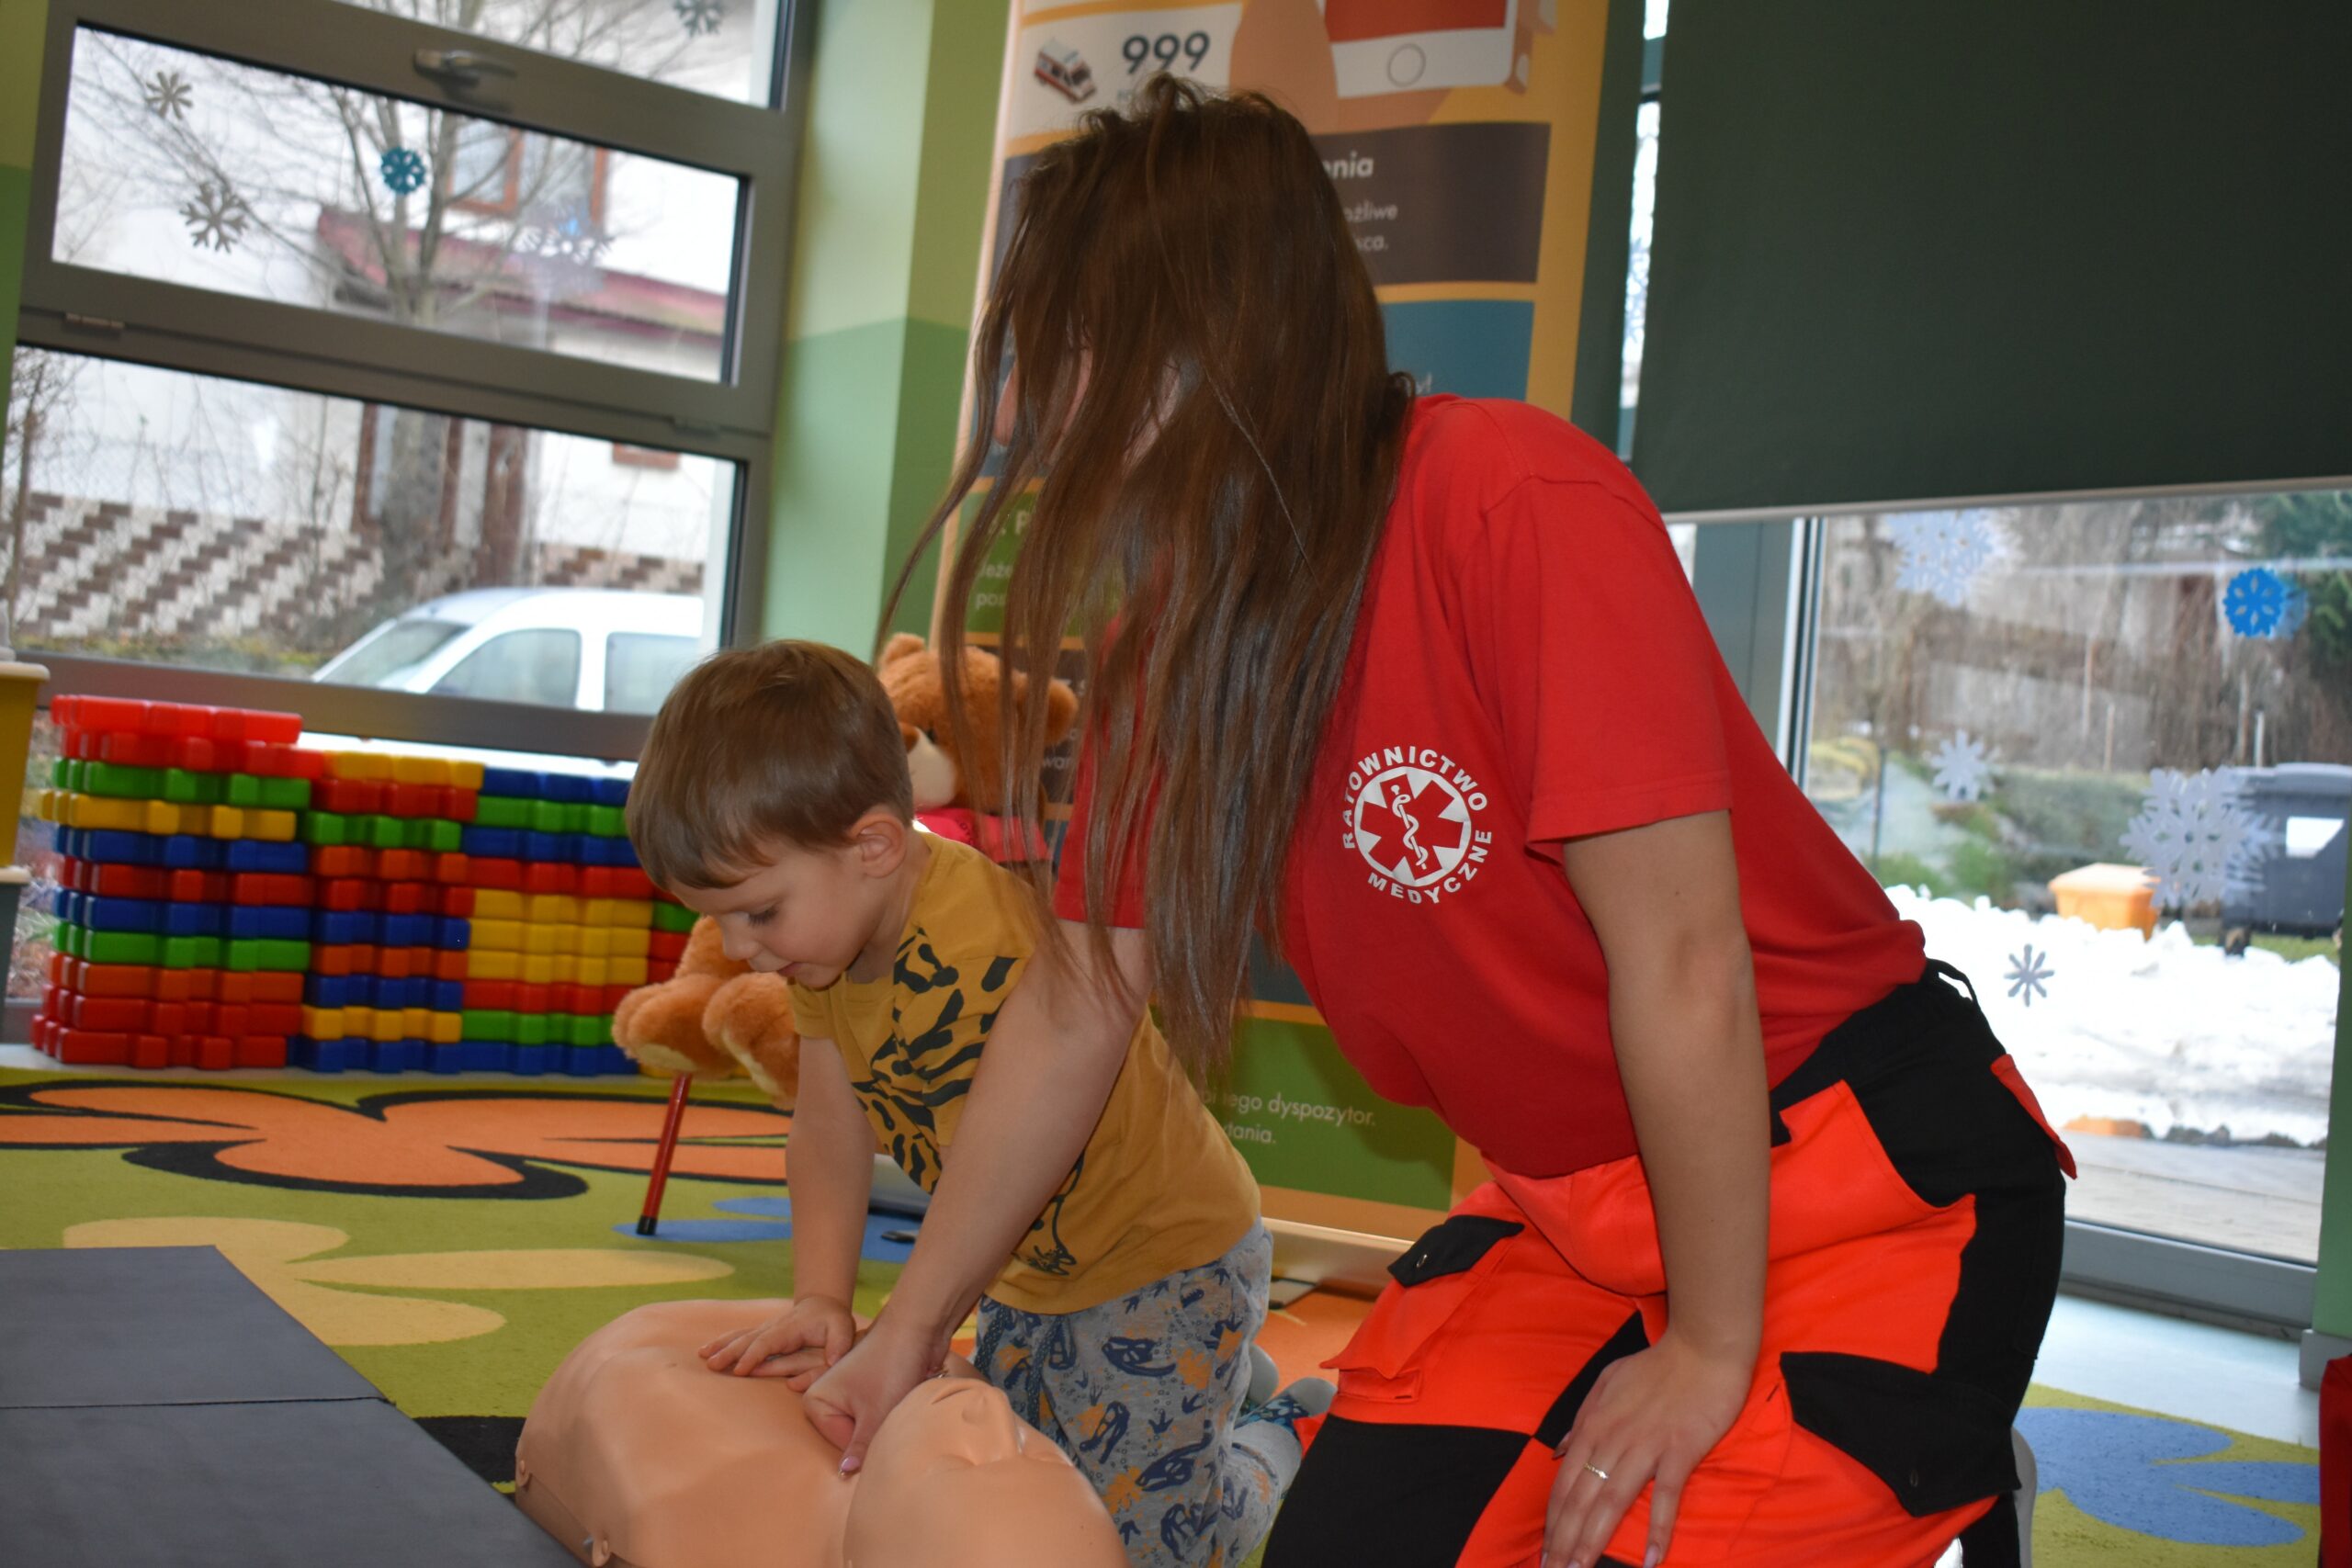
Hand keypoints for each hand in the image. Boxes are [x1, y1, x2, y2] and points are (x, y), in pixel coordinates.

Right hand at [698, 1296, 855, 1388]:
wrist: (823, 1305)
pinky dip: (722, 1343)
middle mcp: (773, 1328)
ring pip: (739, 1337)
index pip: (768, 1343)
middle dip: (729, 1352)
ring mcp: (765, 1330)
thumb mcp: (843, 1328)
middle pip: (747, 1340)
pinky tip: (706, 1351)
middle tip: (712, 1365)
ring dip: (721, 1346)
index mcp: (789, 1329)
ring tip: (702, 1356)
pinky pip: (739, 1338)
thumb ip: (839, 1343)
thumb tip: (833, 1360)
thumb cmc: (833, 1320)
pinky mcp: (761, 1334)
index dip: (754, 1356)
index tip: (740, 1369)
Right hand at [801, 1311, 949, 1474]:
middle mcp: (826, 1396)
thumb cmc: (891, 1367)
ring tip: (896, 1402)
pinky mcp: (866, 1389)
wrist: (916, 1329)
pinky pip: (874, 1415)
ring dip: (883, 1423)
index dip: (866, 1439)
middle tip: (891, 1412)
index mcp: (816, 1401)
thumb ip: (859, 1447)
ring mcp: (846, 1392)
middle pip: (850, 1436)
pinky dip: (888, 1412)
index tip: (882, 1419)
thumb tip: (846, 1474)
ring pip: (864, 1426)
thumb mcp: (875, 1414)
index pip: (840, 1444)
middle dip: (873, 1432)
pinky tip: (899, 1398)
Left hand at [1542, 1331, 1752, 1567]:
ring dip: (1594, 1540)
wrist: (1702, 1347)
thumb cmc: (1655, 1366)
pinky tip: (1654, 1558)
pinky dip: (1658, 1528)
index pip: (1565, 1483)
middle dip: (1564, 1540)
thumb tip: (1557, 1452)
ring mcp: (1646, 1446)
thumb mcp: (1605, 1384)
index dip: (1553, 1520)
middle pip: (1581, 1499)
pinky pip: (1665, 1496)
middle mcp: (1612, 1439)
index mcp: (1592, 1425)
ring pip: (1612, 1501)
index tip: (1545, 1551)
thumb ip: (1580, 1420)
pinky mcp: (1680, 1450)